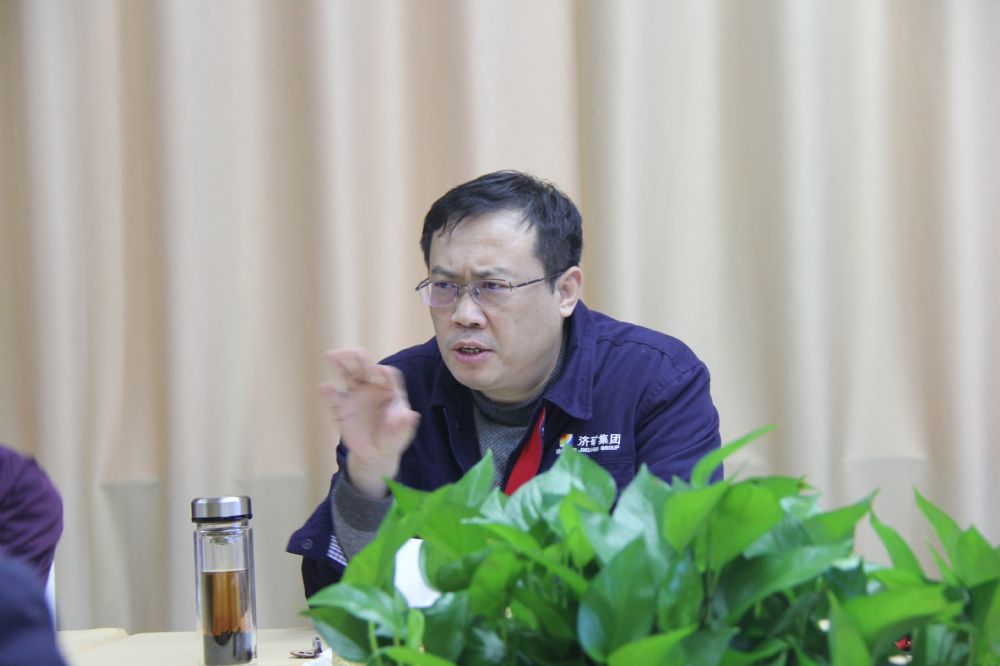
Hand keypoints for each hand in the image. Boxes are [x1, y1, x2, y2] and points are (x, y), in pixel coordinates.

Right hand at [319, 348, 419, 497]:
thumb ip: (404, 425)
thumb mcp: (401, 434)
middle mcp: (372, 387)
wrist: (375, 454)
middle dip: (358, 358)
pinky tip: (324, 388)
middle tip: (352, 353)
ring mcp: (355, 395)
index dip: (384, 373)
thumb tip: (412, 416)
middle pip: (365, 366)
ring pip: (347, 374)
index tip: (379, 372)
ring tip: (330, 356)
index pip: (388, 375)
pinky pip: (334, 396)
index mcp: (390, 390)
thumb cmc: (392, 438)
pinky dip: (328, 391)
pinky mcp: (341, 407)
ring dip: (340, 364)